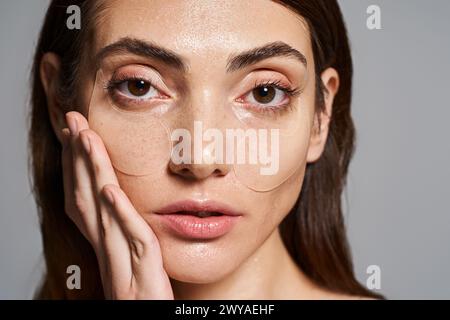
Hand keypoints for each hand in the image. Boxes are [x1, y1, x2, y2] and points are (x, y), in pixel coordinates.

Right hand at [61, 111, 173, 298]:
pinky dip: (119, 214)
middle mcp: (108, 256)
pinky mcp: (143, 281)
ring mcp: (122, 268)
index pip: (85, 202)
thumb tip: (122, 210)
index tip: (74, 135)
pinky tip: (110, 190)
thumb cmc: (145, 302)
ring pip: (102, 215)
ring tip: (86, 138)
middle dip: (78, 158)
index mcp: (107, 251)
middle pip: (86, 200)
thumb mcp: (134, 266)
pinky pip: (131, 242)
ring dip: (92, 174)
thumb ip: (128, 240)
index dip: (76, 168)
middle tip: (73, 121)